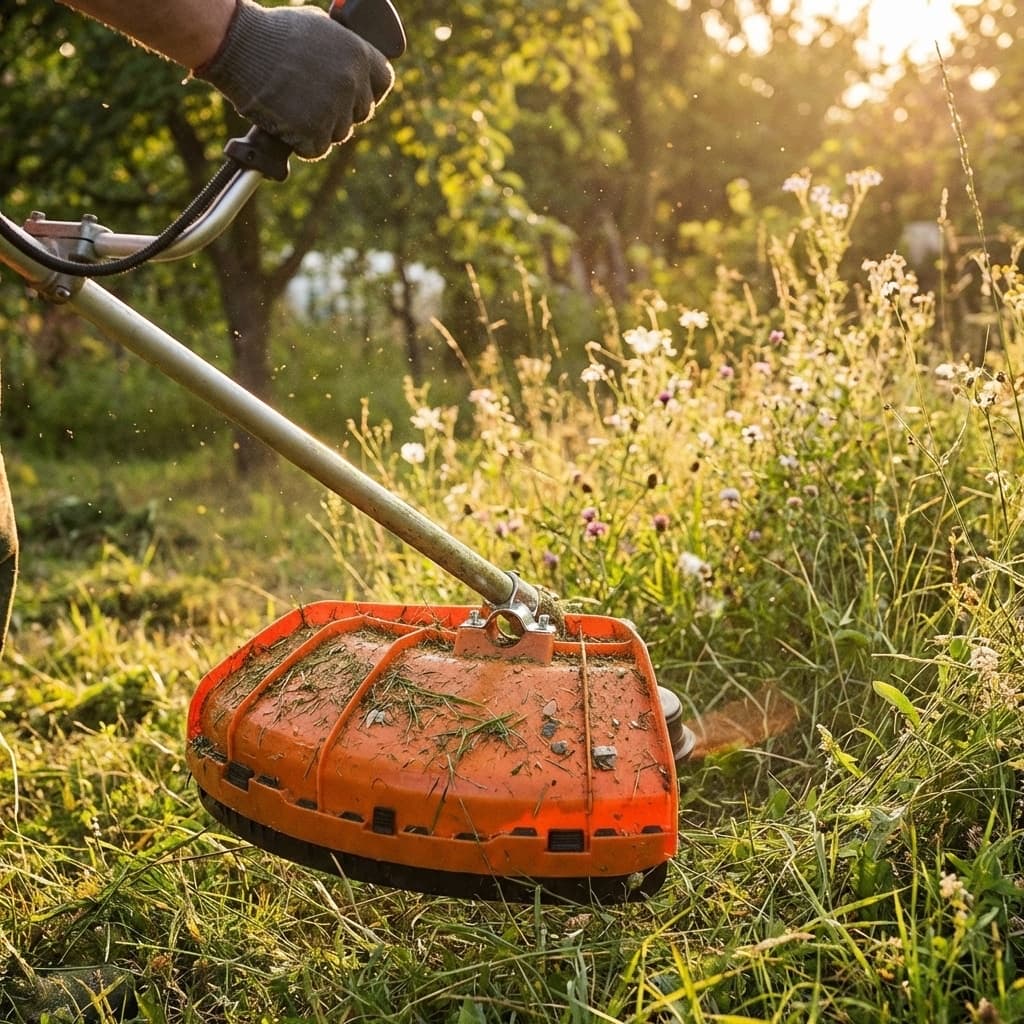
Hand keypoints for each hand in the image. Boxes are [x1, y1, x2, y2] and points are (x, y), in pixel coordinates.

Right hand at [196, 0, 394, 159]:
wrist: (240, 46)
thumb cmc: (273, 33)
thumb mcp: (318, 27)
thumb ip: (342, 48)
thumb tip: (350, 61)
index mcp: (358, 54)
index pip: (383, 82)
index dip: (368, 89)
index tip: (355, 93)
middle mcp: (352, 83)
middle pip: (361, 112)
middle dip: (341, 110)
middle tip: (315, 101)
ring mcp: (334, 109)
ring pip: (339, 133)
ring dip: (320, 127)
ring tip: (295, 106)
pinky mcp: (314, 132)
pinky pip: (316, 149)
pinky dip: (302, 143)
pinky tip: (287, 123)